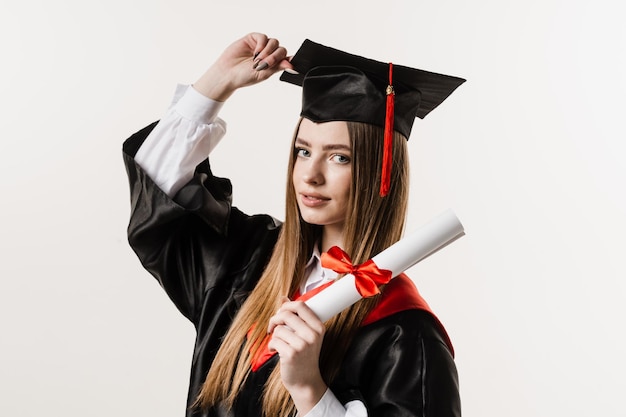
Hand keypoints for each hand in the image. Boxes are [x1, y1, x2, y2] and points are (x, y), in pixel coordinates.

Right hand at [194, 32, 293, 100]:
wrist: (227, 74)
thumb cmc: (244, 77)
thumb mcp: (264, 74)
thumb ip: (277, 67)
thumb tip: (292, 65)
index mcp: (273, 64)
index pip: (286, 58)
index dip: (289, 60)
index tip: (290, 65)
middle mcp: (268, 54)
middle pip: (281, 49)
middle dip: (275, 57)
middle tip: (266, 64)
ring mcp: (261, 46)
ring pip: (274, 42)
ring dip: (268, 51)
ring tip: (257, 61)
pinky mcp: (252, 39)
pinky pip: (263, 37)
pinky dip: (262, 44)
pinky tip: (256, 53)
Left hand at [267, 298, 326, 414]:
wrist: (305, 381)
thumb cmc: (305, 356)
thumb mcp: (306, 335)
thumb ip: (296, 317)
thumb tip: (283, 298)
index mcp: (318, 327)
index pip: (301, 305)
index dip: (287, 306)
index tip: (281, 312)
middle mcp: (313, 335)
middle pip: (286, 314)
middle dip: (275, 319)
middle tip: (273, 327)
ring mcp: (303, 344)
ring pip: (279, 328)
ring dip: (274, 336)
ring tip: (279, 343)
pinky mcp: (291, 354)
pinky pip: (274, 340)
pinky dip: (272, 345)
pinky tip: (277, 351)